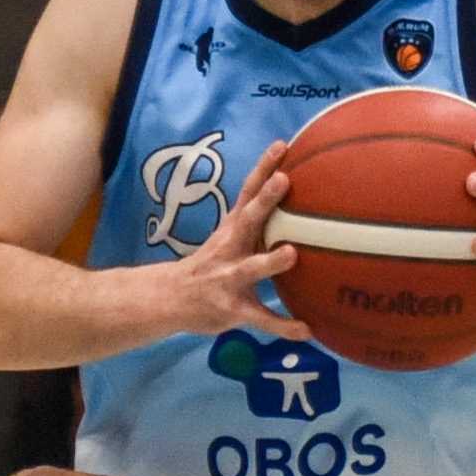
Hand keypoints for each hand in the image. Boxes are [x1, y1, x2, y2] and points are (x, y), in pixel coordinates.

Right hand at [167, 141, 312, 340]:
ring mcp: (228, 278)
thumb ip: (258, 221)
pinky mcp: (232, 309)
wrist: (169, 299)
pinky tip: (305, 331)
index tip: (282, 145)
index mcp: (232, 229)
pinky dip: (283, 327)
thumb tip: (294, 195)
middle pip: (248, 219)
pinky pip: (260, 319)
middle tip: (285, 180)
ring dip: (270, 261)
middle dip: (266, 200)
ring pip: (250, 268)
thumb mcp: (230, 237)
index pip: (248, 191)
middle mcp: (229, 248)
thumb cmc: (212, 264)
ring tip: (291, 254)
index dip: (264, 167)